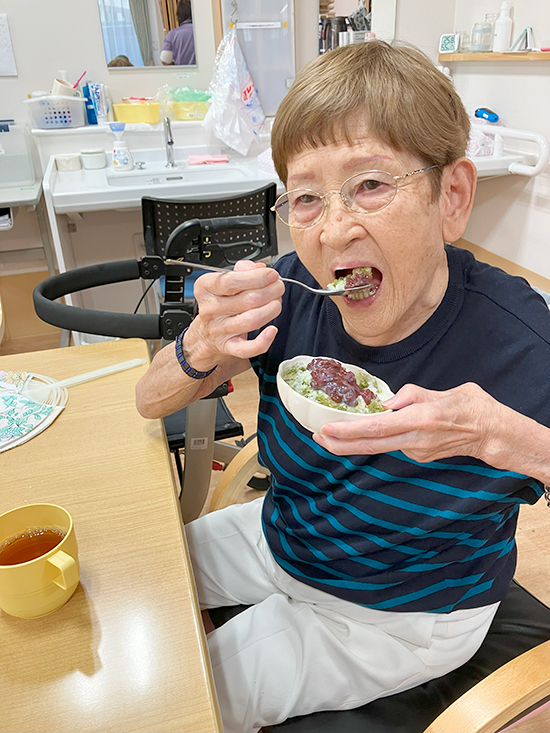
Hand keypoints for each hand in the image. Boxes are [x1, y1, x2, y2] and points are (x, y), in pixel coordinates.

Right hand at [184, 260, 284, 370]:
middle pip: (247, 300)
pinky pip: (247, 348)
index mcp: (206, 289)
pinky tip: (272, 330)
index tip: (271, 275)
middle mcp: (210, 309)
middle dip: (271, 291)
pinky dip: (263, 341)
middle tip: (278, 287)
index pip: (230, 281)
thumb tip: (260, 268)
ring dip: (272, 309)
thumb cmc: (220, 303)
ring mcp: (219, 330)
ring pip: (252, 320)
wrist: (206, 333)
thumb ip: (243, 271)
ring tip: (276, 303)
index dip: (256, 277)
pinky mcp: (228, 347)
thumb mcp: (224, 281)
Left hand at [313, 382, 506, 463]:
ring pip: (379, 446)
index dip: (349, 431)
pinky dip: (376, 439)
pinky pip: (392, 445)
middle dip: (341, 444)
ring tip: (331, 434)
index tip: (327, 429)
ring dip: (355, 442)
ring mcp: (417, 452)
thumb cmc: (472, 407)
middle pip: (371, 445)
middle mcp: (416, 440)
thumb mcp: (442, 392)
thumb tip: (387, 403)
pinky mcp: (418, 456)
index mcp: (421, 420)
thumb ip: (411, 396)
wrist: (492, 434)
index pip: (377, 427)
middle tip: (317, 437)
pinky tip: (368, 431)